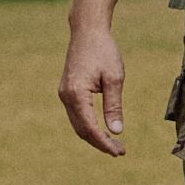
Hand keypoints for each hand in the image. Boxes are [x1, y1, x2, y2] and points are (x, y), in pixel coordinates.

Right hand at [59, 12, 128, 153]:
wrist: (87, 32)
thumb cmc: (103, 51)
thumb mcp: (114, 78)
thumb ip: (114, 106)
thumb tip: (116, 130)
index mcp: (76, 94)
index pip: (90, 127)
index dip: (104, 142)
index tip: (119, 151)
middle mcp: (66, 96)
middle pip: (81, 130)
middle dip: (99, 143)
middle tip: (120, 151)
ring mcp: (64, 94)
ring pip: (78, 124)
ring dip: (94, 136)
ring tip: (114, 143)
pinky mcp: (67, 91)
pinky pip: (76, 115)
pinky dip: (88, 125)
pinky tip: (102, 129)